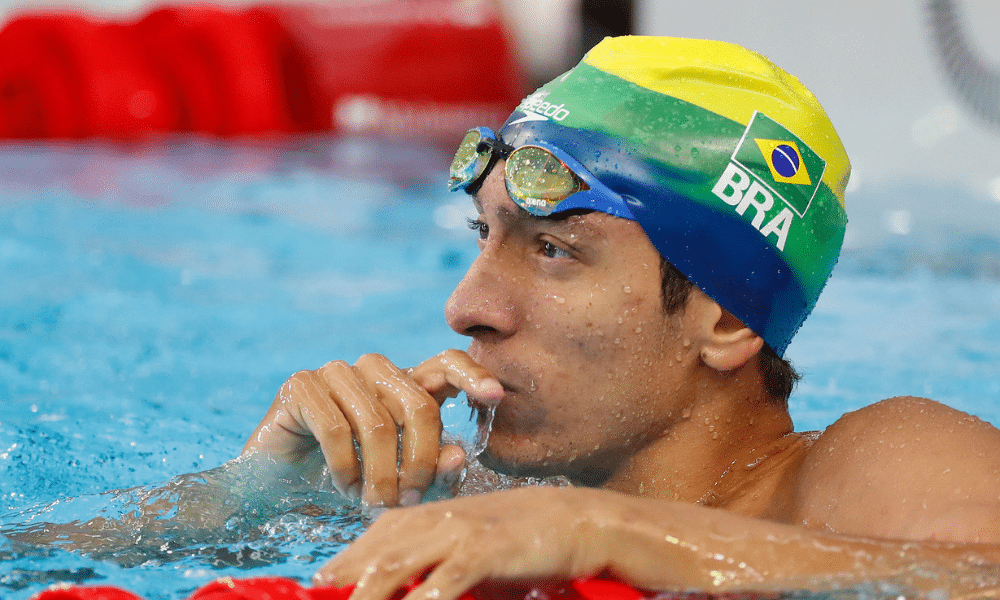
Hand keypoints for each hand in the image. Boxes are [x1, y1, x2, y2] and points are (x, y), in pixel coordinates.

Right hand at [242, 350, 502, 507]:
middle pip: (418, 405)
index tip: (496, 397)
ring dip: (381, 474)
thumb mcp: (399, 478)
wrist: (275, 487)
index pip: (447, 363)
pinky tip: (343, 484)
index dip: (474, 376)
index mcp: (405, 383)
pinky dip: (345, 467)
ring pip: (379, 423)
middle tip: (413, 499)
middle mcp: (374, 370)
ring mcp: (336, 372)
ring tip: (375, 502)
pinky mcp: (301, 385)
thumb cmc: (348, 479)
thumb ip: (433, 466)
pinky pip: (336, 428)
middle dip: (421, 461)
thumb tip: (461, 457)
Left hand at [311, 486, 722, 599]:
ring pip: (401, 561)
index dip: (347, 558)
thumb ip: (440, 563)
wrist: (581, 521)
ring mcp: (463, 532)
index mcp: (436, 514)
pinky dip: (424, 596)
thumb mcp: (475, 547)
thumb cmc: (526, 540)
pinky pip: (447, 576)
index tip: (321, 581)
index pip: (379, 534)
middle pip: (380, 548)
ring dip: (370, 588)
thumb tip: (411, 588)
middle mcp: (442, 518)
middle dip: (346, 574)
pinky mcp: (487, 550)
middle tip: (318, 591)